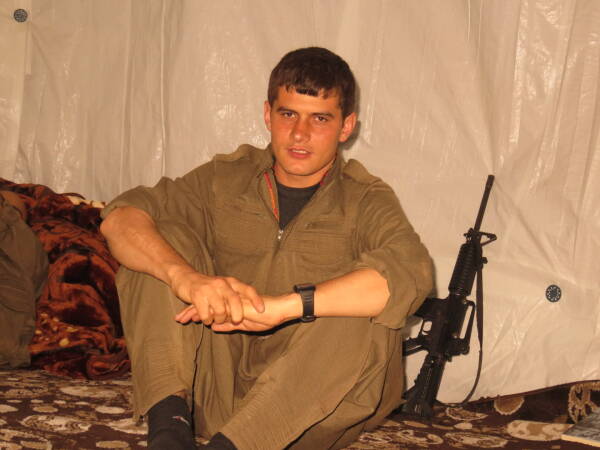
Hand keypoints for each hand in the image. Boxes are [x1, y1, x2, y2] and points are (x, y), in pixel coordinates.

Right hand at [169, 266, 263, 324]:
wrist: (185, 278)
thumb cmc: (208, 287)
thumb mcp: (223, 289)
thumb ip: (234, 298)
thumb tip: (249, 311)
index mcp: (231, 282)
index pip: (248, 289)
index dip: (255, 299)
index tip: (262, 310)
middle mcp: (222, 283)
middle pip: (235, 301)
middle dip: (237, 314)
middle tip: (237, 321)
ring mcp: (210, 289)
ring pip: (220, 310)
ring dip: (219, 319)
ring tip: (215, 320)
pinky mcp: (197, 295)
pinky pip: (205, 313)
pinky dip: (207, 319)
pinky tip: (205, 319)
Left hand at [178, 294, 301, 331]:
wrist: (279, 311)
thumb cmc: (266, 318)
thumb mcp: (244, 325)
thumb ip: (229, 325)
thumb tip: (214, 327)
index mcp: (231, 304)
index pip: (211, 307)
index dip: (199, 312)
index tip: (187, 318)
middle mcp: (229, 300)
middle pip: (206, 304)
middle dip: (191, 311)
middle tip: (179, 318)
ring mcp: (231, 300)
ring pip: (208, 305)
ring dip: (194, 312)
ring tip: (182, 319)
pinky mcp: (234, 303)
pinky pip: (217, 309)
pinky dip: (205, 314)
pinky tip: (196, 318)